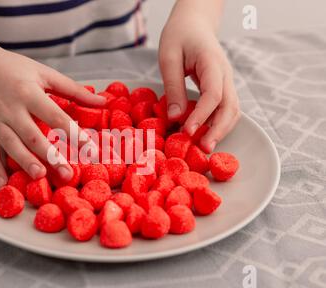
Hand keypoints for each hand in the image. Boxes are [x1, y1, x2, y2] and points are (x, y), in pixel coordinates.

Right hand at [0, 48, 104, 187]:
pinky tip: (4, 184)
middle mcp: (11, 108)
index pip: (55, 117)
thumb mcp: (44, 73)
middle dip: (51, 156)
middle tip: (68, 174)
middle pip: (34, 136)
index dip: (73, 134)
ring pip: (11, 146)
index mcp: (29, 93)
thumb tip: (103, 102)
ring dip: (26, 162)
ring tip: (40, 176)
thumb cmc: (12, 67)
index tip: (90, 149)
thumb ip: (73, 90)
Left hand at [159, 12, 239, 152]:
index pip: (213, 94)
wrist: (193, 24)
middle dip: (218, 130)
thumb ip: (173, 87)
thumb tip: (175, 118)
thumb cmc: (179, 36)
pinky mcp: (222, 87)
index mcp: (212, 62)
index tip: (188, 132)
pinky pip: (225, 108)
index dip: (201, 116)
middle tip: (204, 149)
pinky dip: (218, 123)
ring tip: (205, 146)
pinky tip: (205, 134)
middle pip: (230, 106)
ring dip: (221, 129)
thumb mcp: (169, 58)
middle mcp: (225, 74)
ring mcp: (226, 81)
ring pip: (232, 110)